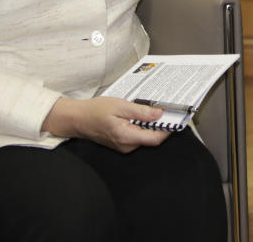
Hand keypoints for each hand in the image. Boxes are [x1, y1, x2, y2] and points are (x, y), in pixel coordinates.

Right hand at [42, 96, 170, 152]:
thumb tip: (159, 114)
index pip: (155, 138)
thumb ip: (141, 112)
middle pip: (151, 138)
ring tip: (147, 110)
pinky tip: (138, 116)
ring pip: (145, 137)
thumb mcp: (120, 105)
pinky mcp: (121, 144)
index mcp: (126, 136)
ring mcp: (123, 147)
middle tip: (162, 109)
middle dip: (159, 125)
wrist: (78, 118)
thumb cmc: (96, 111)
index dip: (167, 129)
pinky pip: (137, 137)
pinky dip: (141, 127)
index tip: (175, 118)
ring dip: (149, 125)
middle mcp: (126, 146)